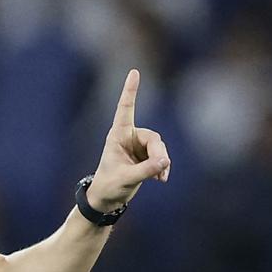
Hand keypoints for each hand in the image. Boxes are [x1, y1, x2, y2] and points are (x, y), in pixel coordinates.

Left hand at [88, 69, 170, 211]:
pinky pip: (161, 157)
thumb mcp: (126, 179)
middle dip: (159, 154)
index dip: (130, 91)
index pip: (125, 109)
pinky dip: (163, 167)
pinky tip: (161, 179)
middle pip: (153, 138)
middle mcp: (128, 137)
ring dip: (162, 163)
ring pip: (159, 148)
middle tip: (161, 170)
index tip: (134, 72)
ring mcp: (138, 146)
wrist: (107, 199)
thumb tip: (165, 162)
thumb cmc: (109, 186)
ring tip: (160, 178)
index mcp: (117, 136)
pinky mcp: (145, 156)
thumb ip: (145, 170)